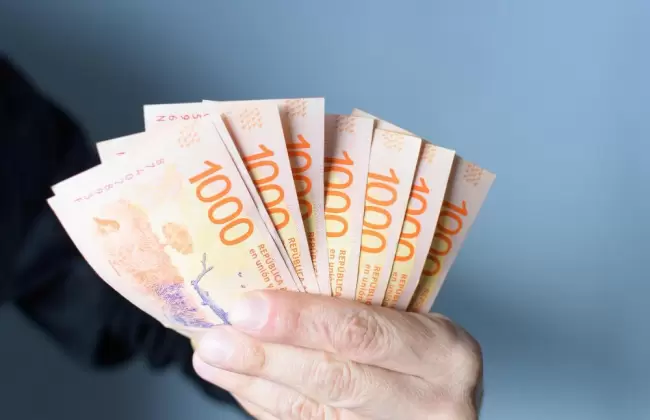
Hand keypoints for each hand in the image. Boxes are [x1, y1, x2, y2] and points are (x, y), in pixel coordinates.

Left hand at [192, 290, 482, 418]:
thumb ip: (361, 306)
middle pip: (335, 381)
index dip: (300, 323)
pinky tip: (240, 384)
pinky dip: (268, 406)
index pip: (363, 334)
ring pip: (314, 414)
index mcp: (444, 352)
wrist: (446, 398)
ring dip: (254, 386)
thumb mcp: (415, 317)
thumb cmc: (424, 346)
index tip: (247, 308)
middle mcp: (431, 402)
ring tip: (211, 359)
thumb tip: (274, 277)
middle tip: (215, 340)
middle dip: (266, 360)